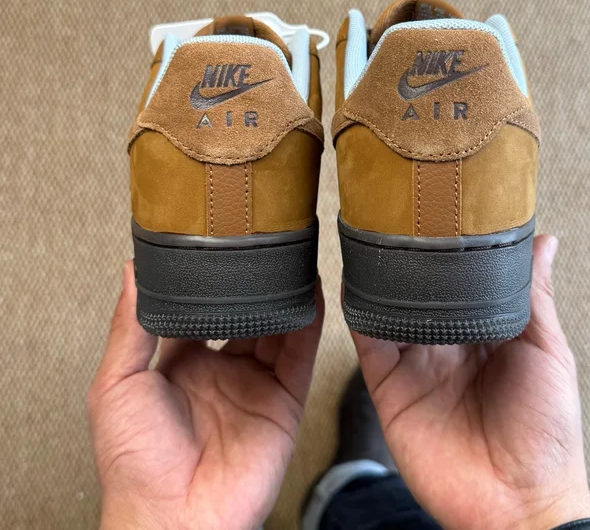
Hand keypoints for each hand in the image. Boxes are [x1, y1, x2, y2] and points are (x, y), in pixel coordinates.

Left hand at [88, 262, 323, 529]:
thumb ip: (129, 327)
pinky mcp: (283, 402)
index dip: (211, 283)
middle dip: (254, 285)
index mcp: (180, 366)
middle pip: (245, 316)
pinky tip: (310, 296)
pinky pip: (301, 355)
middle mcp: (221, 373)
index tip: (217, 248)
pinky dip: (309, 324)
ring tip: (291, 261)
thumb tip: (132, 272)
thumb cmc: (136, 466)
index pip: (201, 312)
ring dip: (285, 296)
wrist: (174, 520)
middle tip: (261, 247)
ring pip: (278, 329)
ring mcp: (254, 386)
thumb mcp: (117, 385)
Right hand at [352, 236, 589, 529]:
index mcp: (483, 333)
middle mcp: (445, 344)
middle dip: (410, 259)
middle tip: (400, 216)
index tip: (442, 211)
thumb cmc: (546, 434)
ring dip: (381, 281)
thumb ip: (534, 298)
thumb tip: (544, 242)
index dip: (451, 250)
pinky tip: (358, 286)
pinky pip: (369, 343)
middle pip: (420, 292)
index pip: (461, 281)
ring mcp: (416, 364)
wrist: (517, 505)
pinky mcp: (390, 387)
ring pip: (389, 310)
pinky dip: (360, 314)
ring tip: (372, 241)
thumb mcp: (548, 354)